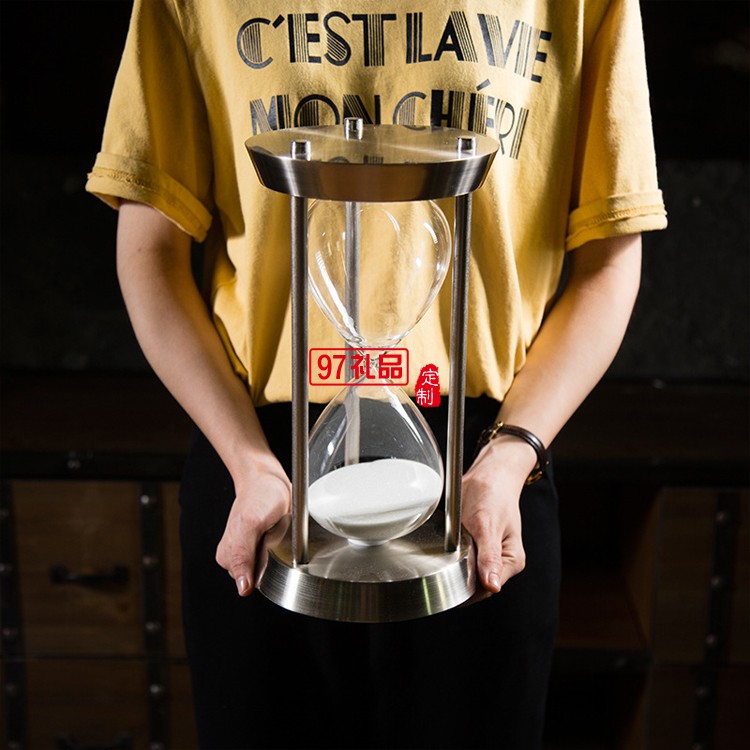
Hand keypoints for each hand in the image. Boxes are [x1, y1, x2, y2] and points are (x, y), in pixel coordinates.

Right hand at [215, 464, 291, 595]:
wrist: (269, 480)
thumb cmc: (259, 496)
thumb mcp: (250, 523)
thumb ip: (242, 555)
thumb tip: (242, 587)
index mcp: (228, 557)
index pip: (251, 583)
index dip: (266, 569)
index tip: (268, 548)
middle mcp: (238, 558)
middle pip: (263, 578)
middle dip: (275, 562)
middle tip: (273, 537)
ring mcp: (253, 554)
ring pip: (274, 569)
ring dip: (282, 554)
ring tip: (277, 533)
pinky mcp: (266, 549)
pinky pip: (280, 558)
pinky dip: (287, 549)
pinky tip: (282, 535)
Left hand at [461, 439, 531, 594]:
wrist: (489, 474)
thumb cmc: (493, 495)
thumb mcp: (488, 526)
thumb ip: (490, 557)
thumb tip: (493, 586)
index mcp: (511, 561)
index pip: (486, 590)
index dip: (466, 587)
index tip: (449, 574)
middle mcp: (502, 562)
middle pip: (475, 584)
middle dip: (459, 574)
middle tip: (448, 555)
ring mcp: (489, 554)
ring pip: (467, 571)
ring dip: (456, 563)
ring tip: (451, 545)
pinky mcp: (478, 546)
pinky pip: (463, 558)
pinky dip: (454, 553)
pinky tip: (451, 542)